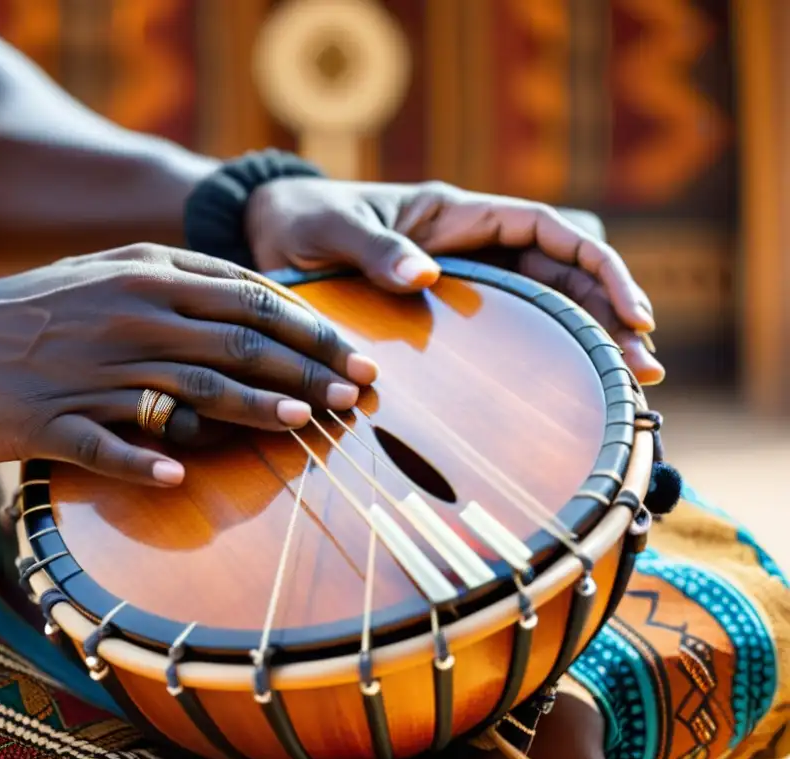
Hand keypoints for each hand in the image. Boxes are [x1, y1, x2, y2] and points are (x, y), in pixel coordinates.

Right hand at [0, 244, 377, 484]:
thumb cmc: (29, 313)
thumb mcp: (104, 275)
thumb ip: (176, 284)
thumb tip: (254, 304)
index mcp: (143, 274)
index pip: (249, 299)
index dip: (311, 329)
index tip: (355, 356)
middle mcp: (125, 315)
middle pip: (236, 344)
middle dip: (306, 368)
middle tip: (356, 394)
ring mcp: (87, 368)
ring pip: (189, 390)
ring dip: (253, 409)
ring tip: (305, 423)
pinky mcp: (47, 419)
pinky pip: (105, 444)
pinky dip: (145, 460)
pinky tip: (182, 476)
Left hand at [247, 179, 662, 384]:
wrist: (272, 235)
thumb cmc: (303, 219)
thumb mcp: (332, 229)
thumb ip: (374, 249)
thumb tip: (425, 276)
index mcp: (456, 214)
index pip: (549, 230)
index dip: (599, 266)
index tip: (634, 312)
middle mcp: (471, 245)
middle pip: (563, 274)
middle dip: (610, 314)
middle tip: (643, 371)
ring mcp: (462, 278)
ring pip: (546, 303)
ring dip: (588, 337)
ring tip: (627, 384)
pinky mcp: (445, 310)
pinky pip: (508, 327)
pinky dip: (543, 352)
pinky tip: (566, 386)